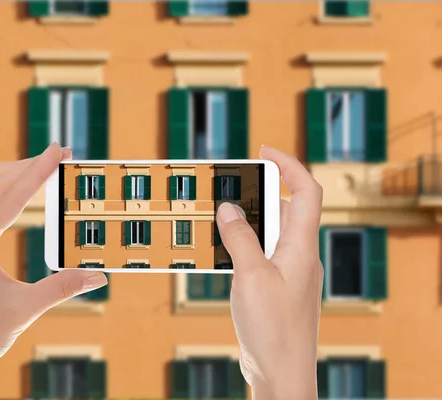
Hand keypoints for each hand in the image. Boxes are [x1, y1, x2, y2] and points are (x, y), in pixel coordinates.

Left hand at [0, 143, 107, 399]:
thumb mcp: (25, 309)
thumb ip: (62, 288)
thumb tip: (98, 276)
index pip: (10, 199)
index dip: (37, 173)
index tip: (57, 151)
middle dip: (26, 167)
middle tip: (57, 154)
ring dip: (5, 174)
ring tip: (33, 166)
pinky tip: (8, 195)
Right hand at [216, 146, 322, 399]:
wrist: (282, 371)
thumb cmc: (273, 329)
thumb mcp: (251, 277)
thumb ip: (240, 238)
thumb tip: (229, 208)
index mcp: (301, 247)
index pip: (306, 192)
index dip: (289, 165)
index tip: (264, 151)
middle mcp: (300, 255)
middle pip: (286, 209)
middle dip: (260, 192)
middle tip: (231, 186)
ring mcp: (290, 272)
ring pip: (271, 233)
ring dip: (248, 221)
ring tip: (220, 217)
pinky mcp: (277, 287)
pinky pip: (262, 254)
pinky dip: (244, 245)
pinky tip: (224, 251)